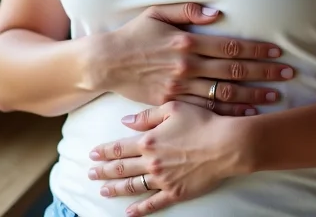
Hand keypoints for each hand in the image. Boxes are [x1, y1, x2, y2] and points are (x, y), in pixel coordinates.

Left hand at [88, 101, 250, 215]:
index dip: (104, 151)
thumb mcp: (172, 108)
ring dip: (115, 189)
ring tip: (103, 191)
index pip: (119, 148)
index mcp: (149, 141)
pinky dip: (140, 209)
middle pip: (121, 169)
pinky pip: (153, 203)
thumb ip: (146, 116)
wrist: (226, 144)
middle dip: (103, 171)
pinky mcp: (176, 192)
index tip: (92, 154)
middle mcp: (152, 162)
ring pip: (132, 186)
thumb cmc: (202, 121)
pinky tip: (128, 213)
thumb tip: (124, 122)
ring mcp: (163, 180)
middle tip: (90, 174)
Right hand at [95, 3, 295, 115]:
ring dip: (252, 95)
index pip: (230, 47)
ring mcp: (180, 86)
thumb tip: (216, 12)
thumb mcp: (158, 13)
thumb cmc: (134, 34)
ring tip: (275, 96)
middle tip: (287, 74)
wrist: (107, 62)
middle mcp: (187, 64)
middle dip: (264, 73)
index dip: (256, 50)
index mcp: (187, 41)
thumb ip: (188, 11)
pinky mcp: (172, 102)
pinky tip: (246, 112)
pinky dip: (228, 111)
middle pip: (233, 70)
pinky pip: (205, 108)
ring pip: (223, 92)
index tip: (276, 52)